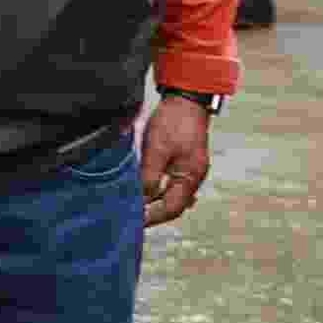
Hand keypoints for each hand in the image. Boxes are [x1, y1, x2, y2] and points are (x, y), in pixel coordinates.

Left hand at [140, 98, 211, 226]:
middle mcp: (193, 177)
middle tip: (128, 217)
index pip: (171, 208)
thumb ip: (149, 177)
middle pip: (172, 205)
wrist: (186, 99)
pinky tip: (143, 191)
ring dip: (153, 202)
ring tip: (132, 207)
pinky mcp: (184, 162)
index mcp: (190, 177)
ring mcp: (190, 170)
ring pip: (171, 195)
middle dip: (152, 212)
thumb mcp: (156, 150)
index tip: (131, 222)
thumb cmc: (173, 123)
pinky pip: (171, 183)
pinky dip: (157, 190)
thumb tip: (142, 201)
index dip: (151, 217)